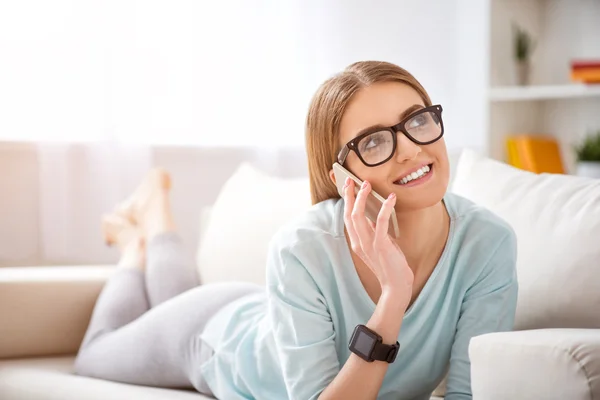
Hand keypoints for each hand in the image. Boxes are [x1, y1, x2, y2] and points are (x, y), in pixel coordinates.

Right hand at [343, 178, 413, 308]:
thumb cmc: (391, 266)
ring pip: (359, 216)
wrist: (397, 287)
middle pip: (349, 214)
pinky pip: (381, 223)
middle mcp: (359, 243)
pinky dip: (385, 208)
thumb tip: (374, 214)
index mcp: (357, 243)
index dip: (346, 201)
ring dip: (363, 198)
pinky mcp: (381, 246)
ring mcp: (369, 245)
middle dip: (349, 196)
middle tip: (350, 180)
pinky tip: (391, 198)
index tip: (347, 186)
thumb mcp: (379, 246)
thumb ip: (374, 232)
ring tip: (367, 185)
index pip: (347, 218)